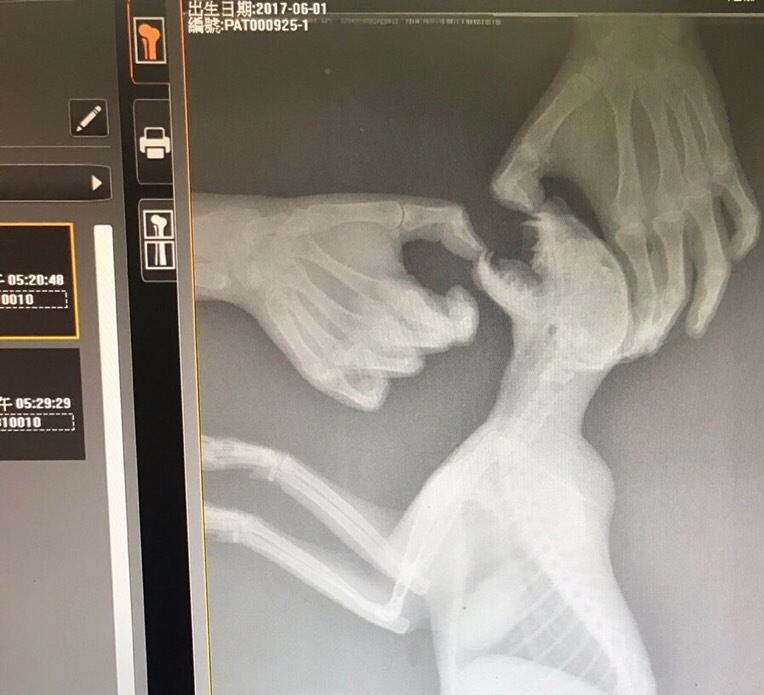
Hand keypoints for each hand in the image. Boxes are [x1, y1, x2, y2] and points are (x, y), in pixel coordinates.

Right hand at [192, 194, 484, 408]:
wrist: (261, 250)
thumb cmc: (326, 228)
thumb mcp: (390, 211)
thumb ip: (446, 223)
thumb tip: (482, 251)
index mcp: (395, 294)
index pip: (454, 328)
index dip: (462, 312)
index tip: (453, 296)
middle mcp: (375, 333)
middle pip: (431, 346)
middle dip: (430, 322)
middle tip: (410, 299)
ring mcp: (349, 359)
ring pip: (405, 366)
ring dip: (404, 344)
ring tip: (381, 316)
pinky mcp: (326, 375)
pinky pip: (373, 394)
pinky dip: (378, 377)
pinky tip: (369, 349)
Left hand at [492, 17, 759, 354]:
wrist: (633, 44)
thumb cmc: (582, 94)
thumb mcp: (535, 143)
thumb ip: (517, 185)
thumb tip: (513, 208)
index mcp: (626, 217)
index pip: (640, 290)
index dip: (638, 325)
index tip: (631, 346)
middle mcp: (668, 214)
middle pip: (676, 287)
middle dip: (664, 325)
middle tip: (653, 344)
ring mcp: (701, 191)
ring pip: (716, 262)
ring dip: (708, 299)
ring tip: (697, 324)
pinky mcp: (722, 163)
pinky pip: (743, 212)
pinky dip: (742, 239)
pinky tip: (732, 254)